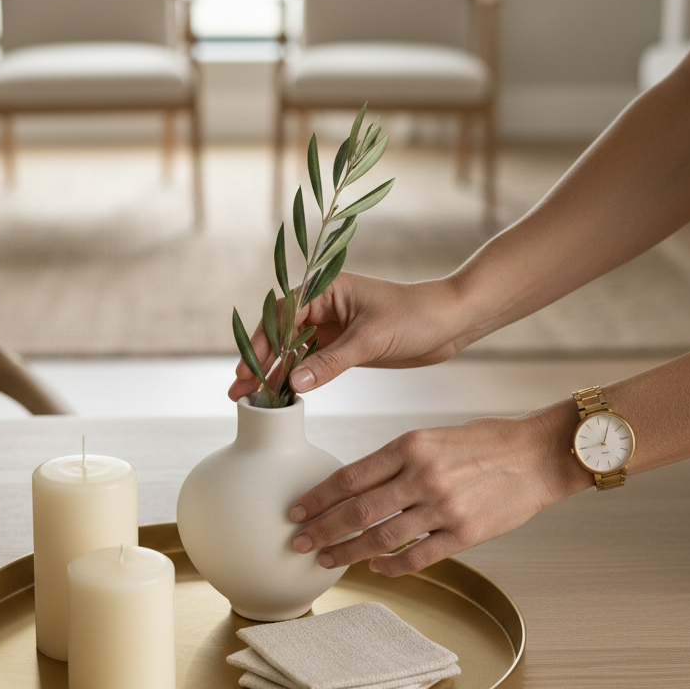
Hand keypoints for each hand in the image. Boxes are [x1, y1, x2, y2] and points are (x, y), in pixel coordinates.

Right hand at [228, 271, 469, 401]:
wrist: (449, 323)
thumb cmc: (414, 315)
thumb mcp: (370, 339)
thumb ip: (331, 362)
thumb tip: (294, 382)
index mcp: (325, 289)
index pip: (281, 315)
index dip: (261, 342)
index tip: (248, 368)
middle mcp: (322, 306)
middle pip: (280, 334)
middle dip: (259, 361)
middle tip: (239, 390)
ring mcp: (331, 328)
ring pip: (292, 352)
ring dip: (273, 374)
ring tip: (252, 399)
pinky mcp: (342, 348)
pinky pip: (311, 364)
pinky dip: (296, 379)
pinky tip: (281, 396)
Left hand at [288, 401, 589, 574]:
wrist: (537, 455)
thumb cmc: (483, 443)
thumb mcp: (431, 437)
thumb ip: (395, 461)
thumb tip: (355, 487)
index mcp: (410, 445)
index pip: (350, 476)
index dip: (318, 497)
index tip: (297, 510)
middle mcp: (423, 476)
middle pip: (358, 511)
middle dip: (322, 529)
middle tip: (299, 541)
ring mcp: (444, 507)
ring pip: (382, 538)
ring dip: (349, 552)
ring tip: (328, 559)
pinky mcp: (466, 534)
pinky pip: (418, 556)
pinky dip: (391, 566)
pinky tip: (375, 567)